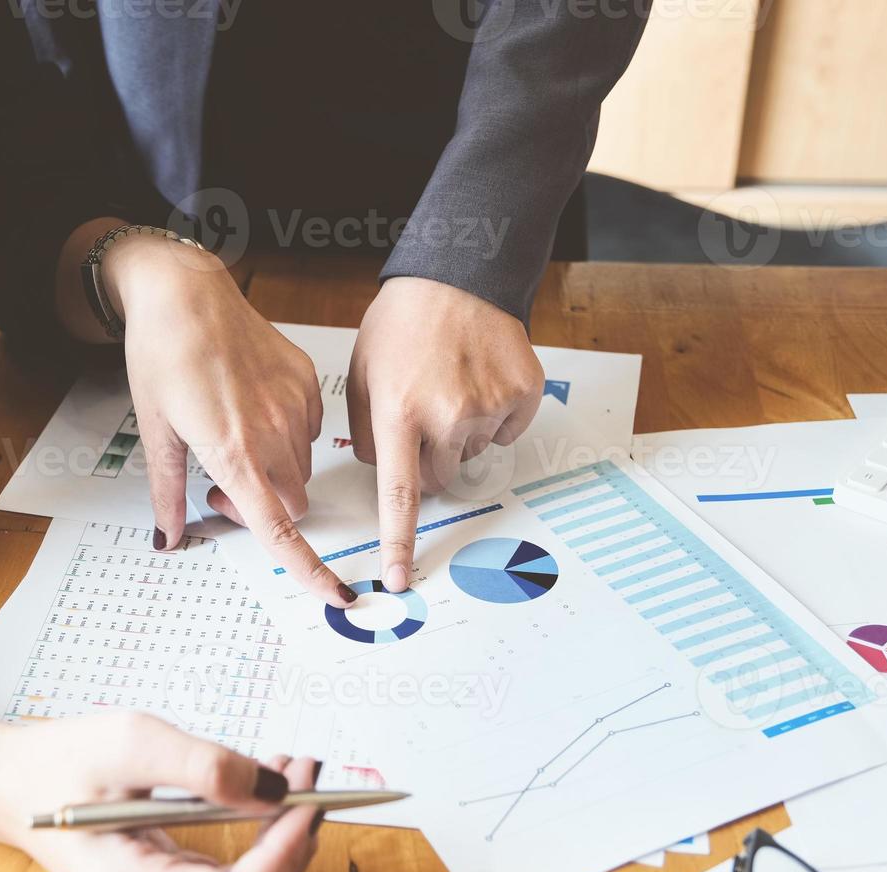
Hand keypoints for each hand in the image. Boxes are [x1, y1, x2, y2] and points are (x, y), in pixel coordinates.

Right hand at [0, 713, 321, 871]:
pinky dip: (259, 836)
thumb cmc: (61, 763)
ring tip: (292, 768)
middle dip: (291, 836)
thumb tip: (273, 789)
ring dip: (281, 834)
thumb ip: (203, 765)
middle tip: (309, 768)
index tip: (307, 799)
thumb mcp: (132, 741)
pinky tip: (267, 789)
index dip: (283, 854)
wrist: (11, 784)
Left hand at [105, 235, 354, 606]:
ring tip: (229, 440)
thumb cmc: (162, 354)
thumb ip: (167, 490)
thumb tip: (168, 536)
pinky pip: (309, 431)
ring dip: (272, 473)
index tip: (333, 594)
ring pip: (299, 469)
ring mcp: (294, 405)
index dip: (308, 569)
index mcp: (232, 451)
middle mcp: (272, 433)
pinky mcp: (307, 382)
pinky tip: (250, 409)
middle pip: (290, 504)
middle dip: (262, 510)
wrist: (186, 291)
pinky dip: (285, 437)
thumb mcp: (155, 430)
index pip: (278, 528)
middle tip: (216, 485)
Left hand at [349, 277, 543, 590]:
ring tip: (450, 384)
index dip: (400, 541)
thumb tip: (389, 477)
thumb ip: (372, 433)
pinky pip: (505, 432)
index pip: (399, 494)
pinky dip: (494, 416)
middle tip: (423, 415)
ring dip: (459, 433)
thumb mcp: (364, 375)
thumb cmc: (402, 325)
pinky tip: (479, 379)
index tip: (400, 578)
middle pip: (438, 478)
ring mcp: (489, 406)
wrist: (458, 276)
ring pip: (471, 455)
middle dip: (427, 459)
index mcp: (397, 410)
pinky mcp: (522, 395)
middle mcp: (446, 414)